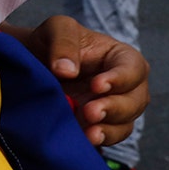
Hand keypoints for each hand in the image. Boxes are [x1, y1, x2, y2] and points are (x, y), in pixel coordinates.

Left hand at [8, 15, 149, 146]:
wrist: (33, 63)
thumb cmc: (53, 42)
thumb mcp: (57, 29)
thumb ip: (63, 43)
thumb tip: (66, 70)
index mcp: (122, 58)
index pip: (133, 68)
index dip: (119, 79)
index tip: (96, 85)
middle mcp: (126, 86)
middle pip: (135, 100)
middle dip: (114, 108)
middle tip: (90, 112)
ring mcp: (115, 108)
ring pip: (125, 123)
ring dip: (109, 130)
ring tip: (89, 134)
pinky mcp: (101, 126)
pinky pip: (109, 137)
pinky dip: (100, 140)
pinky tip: (85, 141)